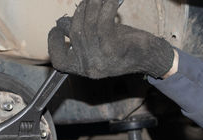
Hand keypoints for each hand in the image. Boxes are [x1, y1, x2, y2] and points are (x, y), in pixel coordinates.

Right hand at [48, 0, 174, 78]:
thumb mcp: (98, 43)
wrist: (150, 57)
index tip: (57, 28)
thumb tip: (62, 22)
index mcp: (82, 69)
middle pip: (75, 34)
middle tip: (88, 2)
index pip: (59, 61)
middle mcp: (89, 67)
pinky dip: (106, 8)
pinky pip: (104, 23)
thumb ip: (81, 35)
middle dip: (80, 13)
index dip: (53, 43)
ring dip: (92, 7)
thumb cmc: (123, 48)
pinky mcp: (114, 49)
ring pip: (88, 26)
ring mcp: (101, 59)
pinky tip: (110, 1)